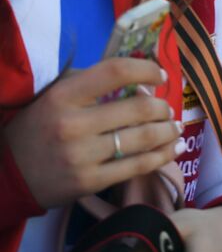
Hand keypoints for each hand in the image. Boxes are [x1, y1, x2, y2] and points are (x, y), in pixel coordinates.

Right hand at [2, 57, 180, 208]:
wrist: (6, 175)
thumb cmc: (37, 127)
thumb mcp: (53, 95)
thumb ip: (91, 83)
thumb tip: (140, 79)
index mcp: (62, 96)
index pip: (115, 71)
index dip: (146, 69)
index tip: (160, 74)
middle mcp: (73, 124)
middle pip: (139, 108)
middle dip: (163, 106)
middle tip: (167, 108)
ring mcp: (82, 156)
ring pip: (144, 138)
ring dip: (169, 130)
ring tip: (175, 126)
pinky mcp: (90, 182)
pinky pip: (138, 166)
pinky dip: (163, 155)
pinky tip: (174, 147)